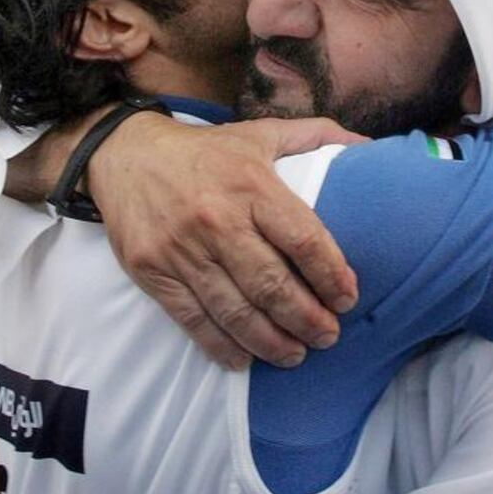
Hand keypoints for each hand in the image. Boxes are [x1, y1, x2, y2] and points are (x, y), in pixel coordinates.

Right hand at [88, 115, 364, 368]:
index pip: (304, 239)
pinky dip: (223, 346)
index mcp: (252, 186)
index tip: (348, 298)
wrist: (123, 154)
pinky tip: (245, 359)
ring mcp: (184, 250)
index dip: (331, 275)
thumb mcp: (260, 133)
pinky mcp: (155, 272)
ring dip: (272, 342)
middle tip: (328, 336)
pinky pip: (194, 320)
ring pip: (236, 311)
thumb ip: (316, 137)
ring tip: (296, 354)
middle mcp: (219, 220)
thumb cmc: (204, 151)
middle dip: (308, 319)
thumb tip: (369, 148)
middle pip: (273, 285)